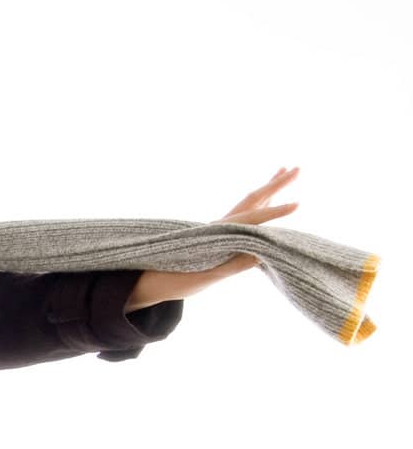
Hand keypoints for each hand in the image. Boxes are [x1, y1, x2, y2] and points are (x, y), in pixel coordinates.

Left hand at [126, 166, 301, 309]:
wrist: (149, 279)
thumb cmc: (176, 280)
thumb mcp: (206, 276)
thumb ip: (234, 264)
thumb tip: (263, 251)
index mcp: (218, 234)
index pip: (252, 221)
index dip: (275, 214)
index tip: (298, 205)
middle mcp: (220, 226)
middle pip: (252, 200)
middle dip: (275, 185)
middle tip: (298, 168)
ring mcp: (218, 228)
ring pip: (247, 202)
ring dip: (267, 189)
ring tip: (282, 172)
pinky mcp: (216, 234)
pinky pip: (243, 213)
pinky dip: (258, 203)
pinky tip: (263, 202)